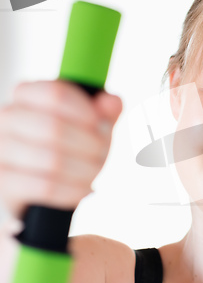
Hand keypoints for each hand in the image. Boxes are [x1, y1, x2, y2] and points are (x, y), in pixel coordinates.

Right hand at [0, 80, 121, 219]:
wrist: (47, 183)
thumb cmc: (71, 145)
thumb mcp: (91, 125)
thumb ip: (104, 111)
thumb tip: (112, 102)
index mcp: (27, 95)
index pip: (55, 93)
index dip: (84, 110)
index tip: (100, 124)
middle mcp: (7, 118)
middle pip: (54, 128)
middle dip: (89, 144)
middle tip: (102, 151)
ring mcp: (1, 151)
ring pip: (52, 160)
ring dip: (85, 168)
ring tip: (94, 170)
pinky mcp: (4, 183)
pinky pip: (46, 187)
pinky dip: (73, 189)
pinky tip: (84, 188)